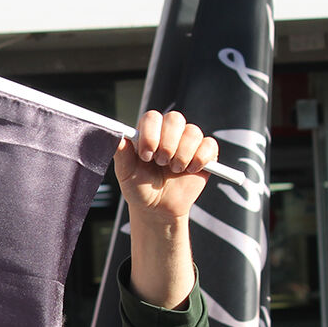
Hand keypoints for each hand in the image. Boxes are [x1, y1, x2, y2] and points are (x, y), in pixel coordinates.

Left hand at [114, 110, 217, 225]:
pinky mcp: (205, 153)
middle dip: (167, 144)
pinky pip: (209, 145)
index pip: (152, 117)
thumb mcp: (126, 174)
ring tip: (174, 170)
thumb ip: (122, 155)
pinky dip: (199, 159)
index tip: (146, 156)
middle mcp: (169, 132)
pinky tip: (190, 170)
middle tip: (160, 163)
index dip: (150, 134)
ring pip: (193, 132)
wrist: (158, 209)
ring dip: (182, 154)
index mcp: (149, 133)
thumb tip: (118, 136)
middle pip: (175, 118)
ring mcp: (188, 141)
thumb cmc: (140, 188)